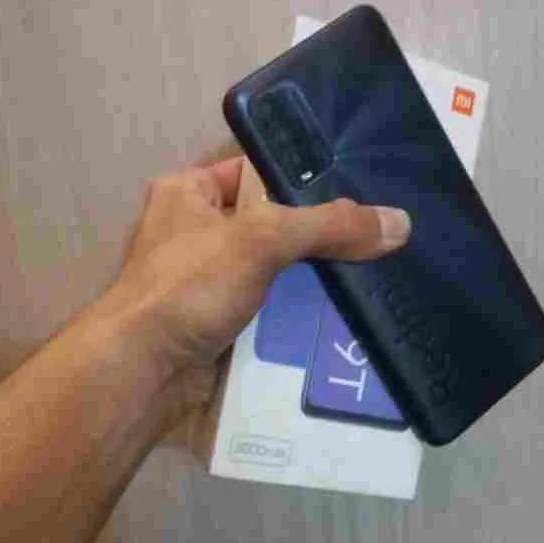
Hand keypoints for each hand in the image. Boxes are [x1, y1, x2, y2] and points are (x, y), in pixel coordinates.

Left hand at [97, 156, 410, 417]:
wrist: (145, 372)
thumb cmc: (189, 286)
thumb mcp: (261, 240)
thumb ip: (328, 226)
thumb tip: (398, 223)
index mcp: (189, 192)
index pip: (258, 170)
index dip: (304, 176)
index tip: (359, 186)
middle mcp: (195, 231)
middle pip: (273, 225)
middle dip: (317, 236)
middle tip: (375, 237)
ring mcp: (207, 282)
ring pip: (275, 272)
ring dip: (313, 280)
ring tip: (372, 275)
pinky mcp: (219, 323)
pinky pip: (269, 310)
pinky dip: (298, 315)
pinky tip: (341, 316)